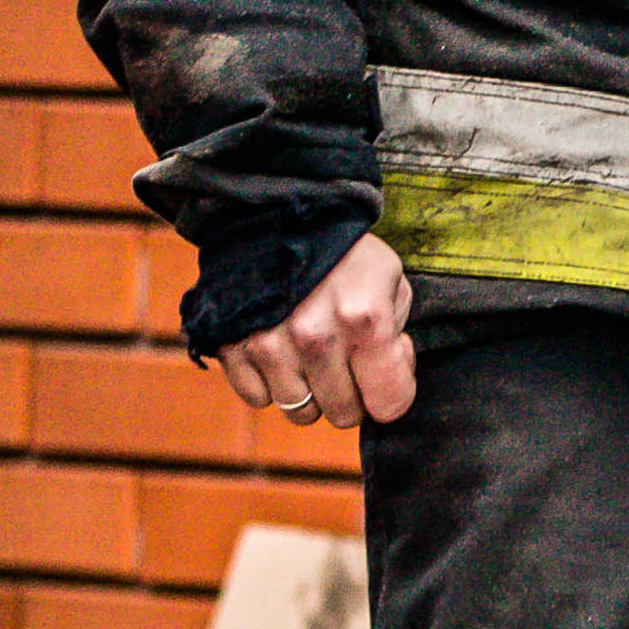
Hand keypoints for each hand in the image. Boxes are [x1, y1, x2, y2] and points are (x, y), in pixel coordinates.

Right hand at [213, 234, 417, 425]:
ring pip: (300, 413)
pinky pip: (259, 398)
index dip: (391, 393)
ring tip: (308, 353)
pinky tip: (277, 350)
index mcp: (364, 319)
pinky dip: (269, 383)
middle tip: (342, 358)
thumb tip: (382, 380)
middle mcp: (315, 337)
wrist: (271, 214)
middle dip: (349, 393)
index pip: (390, 404)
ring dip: (308, 391)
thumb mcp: (390, 279)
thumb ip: (396, 336)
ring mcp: (269, 344)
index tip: (381, 372)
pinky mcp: (232, 347)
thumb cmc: (341, 253)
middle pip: (343, 414)